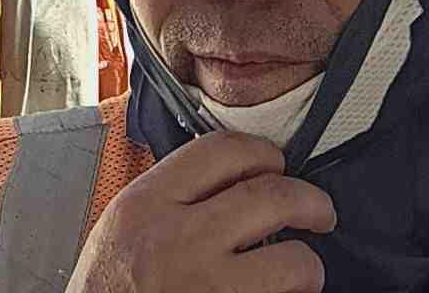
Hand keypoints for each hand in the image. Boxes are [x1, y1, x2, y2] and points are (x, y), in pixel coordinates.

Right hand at [67, 131, 335, 292]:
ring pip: (291, 264)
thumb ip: (172, 195)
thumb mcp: (124, 226)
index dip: (263, 152)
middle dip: (309, 201)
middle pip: (269, 197)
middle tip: (320, 212)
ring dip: (308, 265)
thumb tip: (238, 175)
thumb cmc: (108, 290)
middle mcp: (177, 242)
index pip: (222, 150)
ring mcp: (205, 291)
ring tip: (305, 269)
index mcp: (148, 203)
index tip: (278, 165)